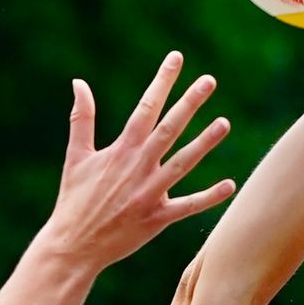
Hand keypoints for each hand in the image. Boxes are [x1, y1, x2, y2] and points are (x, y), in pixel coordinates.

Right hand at [40, 56, 232, 279]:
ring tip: (224, 123)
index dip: (162, 81)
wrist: (73, 246)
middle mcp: (138, 167)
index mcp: (121, 150)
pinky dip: (209, 197)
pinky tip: (230, 185)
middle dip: (189, 103)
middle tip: (209, 81)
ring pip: (183, 163)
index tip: (177, 58)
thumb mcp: (76, 156)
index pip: (146, 108)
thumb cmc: (74, 200)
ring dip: (204, 143)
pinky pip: (188, 206)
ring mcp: (149, 193)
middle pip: (169, 129)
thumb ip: (82, 118)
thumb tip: (78, 82)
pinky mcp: (156, 218)